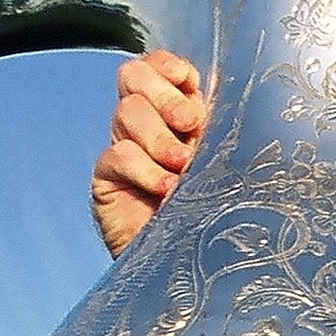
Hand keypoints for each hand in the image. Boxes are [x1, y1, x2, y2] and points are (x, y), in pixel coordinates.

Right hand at [89, 50, 207, 254]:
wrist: (197, 269)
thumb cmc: (224, 211)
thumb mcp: (228, 160)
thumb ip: (219, 124)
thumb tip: (213, 92)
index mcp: (179, 111)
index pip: (157, 66)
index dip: (167, 66)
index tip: (190, 83)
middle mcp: (148, 124)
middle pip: (133, 76)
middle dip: (164, 95)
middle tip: (190, 124)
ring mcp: (125, 150)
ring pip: (126, 113)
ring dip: (158, 136)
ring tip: (183, 168)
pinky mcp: (107, 181)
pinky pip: (117, 156)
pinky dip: (144, 169)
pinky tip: (166, 191)